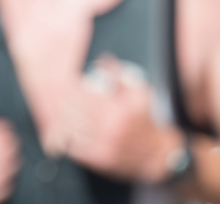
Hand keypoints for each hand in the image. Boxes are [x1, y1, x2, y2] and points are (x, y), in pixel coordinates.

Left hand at [50, 56, 183, 182]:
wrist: (155, 154)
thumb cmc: (146, 120)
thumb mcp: (140, 94)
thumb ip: (120, 76)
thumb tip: (103, 60)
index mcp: (121, 110)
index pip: (88, 95)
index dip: (76, 88)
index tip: (73, 84)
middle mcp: (111, 129)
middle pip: (77, 111)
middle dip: (67, 102)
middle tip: (65, 97)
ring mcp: (104, 146)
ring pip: (73, 129)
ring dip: (65, 118)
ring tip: (64, 111)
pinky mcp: (98, 160)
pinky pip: (75, 147)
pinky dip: (68, 137)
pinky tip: (67, 130)